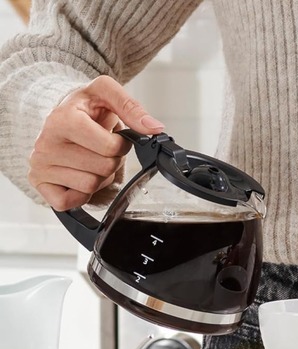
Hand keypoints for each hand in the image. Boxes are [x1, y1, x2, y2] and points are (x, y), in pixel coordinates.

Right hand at [28, 75, 164, 210]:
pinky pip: (69, 202)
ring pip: (90, 186)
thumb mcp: (106, 94)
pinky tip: (78, 173)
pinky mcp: (39, 183)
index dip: (121, 144)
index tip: (114, 136)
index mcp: (62, 120)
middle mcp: (45, 143)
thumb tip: (154, 128)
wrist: (60, 115)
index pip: (110, 147)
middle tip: (100, 148)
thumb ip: (131, 107)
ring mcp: (40, 165)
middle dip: (112, 160)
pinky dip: (81, 193)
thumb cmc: (84, 108)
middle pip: (104, 168)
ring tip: (90, 158)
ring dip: (99, 176)